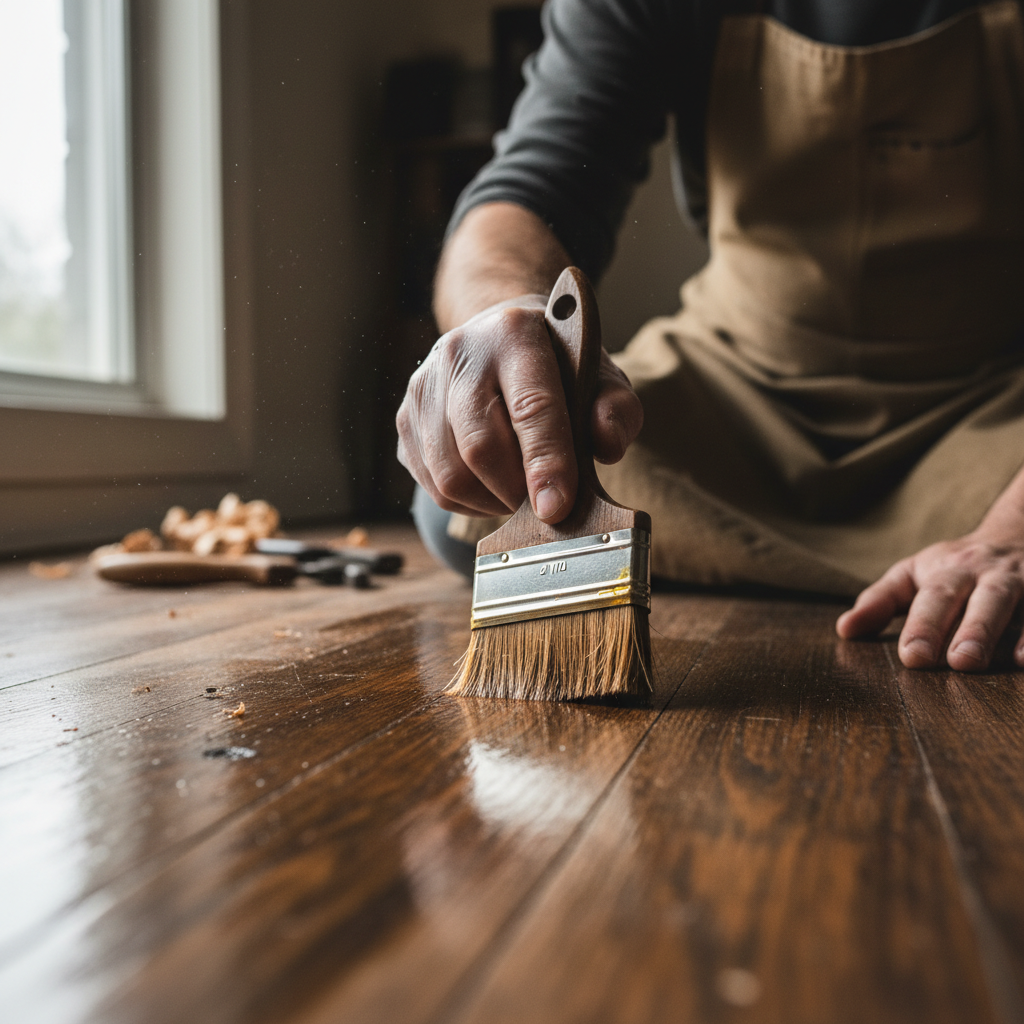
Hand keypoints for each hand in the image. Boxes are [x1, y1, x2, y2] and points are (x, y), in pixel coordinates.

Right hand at [396, 296, 642, 521]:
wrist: (498, 340)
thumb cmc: (556, 366)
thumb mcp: (598, 376)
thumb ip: (615, 409)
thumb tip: (608, 446)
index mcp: (514, 334)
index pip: (530, 406)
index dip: (545, 462)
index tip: (556, 507)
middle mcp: (458, 354)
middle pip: (479, 447)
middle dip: (515, 491)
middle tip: (543, 504)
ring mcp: (423, 387)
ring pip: (449, 475)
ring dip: (491, 502)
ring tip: (519, 492)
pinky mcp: (405, 420)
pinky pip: (431, 486)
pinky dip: (468, 502)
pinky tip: (491, 486)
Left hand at [836, 532, 1023, 670]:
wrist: (1017, 536)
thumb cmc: (953, 568)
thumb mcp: (912, 576)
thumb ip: (879, 602)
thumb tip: (844, 630)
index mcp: (950, 572)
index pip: (934, 599)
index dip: (923, 627)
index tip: (912, 656)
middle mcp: (991, 576)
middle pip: (984, 601)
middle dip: (973, 631)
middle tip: (959, 663)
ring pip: (1022, 607)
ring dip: (1013, 634)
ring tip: (1007, 662)